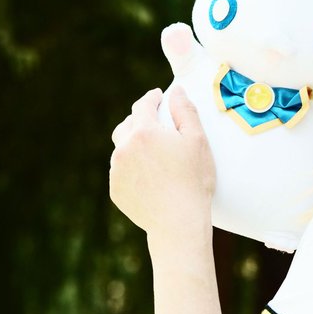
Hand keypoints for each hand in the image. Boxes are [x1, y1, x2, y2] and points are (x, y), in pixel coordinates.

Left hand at [109, 86, 215, 234]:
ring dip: (133, 146)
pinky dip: (131, 168)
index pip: (143, 105)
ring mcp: (117, 171)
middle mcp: (124, 148)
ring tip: (152, 154)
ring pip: (122, 149)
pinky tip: (148, 176)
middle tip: (155, 125)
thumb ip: (185, 110)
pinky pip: (121, 171)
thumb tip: (175, 90)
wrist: (178, 223)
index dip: (152, 98)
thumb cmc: (193, 180)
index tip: (159, 97)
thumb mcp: (197, 140)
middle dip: (139, 121)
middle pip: (126, 125)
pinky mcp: (115, 190)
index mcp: (144, 132)